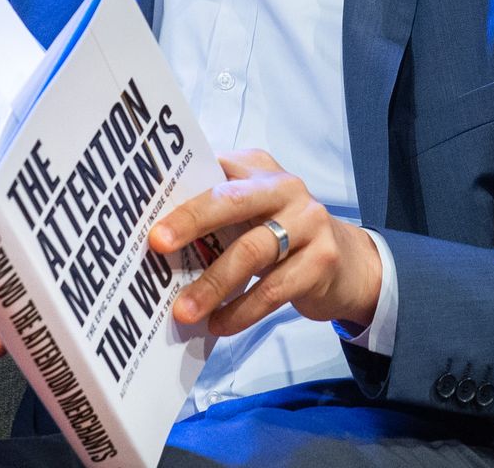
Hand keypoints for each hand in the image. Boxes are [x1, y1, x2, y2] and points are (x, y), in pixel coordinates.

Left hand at [148, 149, 381, 336]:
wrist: (350, 263)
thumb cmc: (282, 235)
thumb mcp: (253, 213)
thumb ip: (214, 212)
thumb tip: (154, 236)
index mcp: (258, 169)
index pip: (213, 169)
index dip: (179, 186)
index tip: (143, 206)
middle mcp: (286, 188)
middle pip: (232, 200)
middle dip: (191, 221)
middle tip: (157, 244)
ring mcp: (308, 223)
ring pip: (252, 252)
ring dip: (213, 284)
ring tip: (184, 310)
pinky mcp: (321, 260)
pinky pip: (273, 289)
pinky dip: (242, 310)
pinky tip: (219, 324)